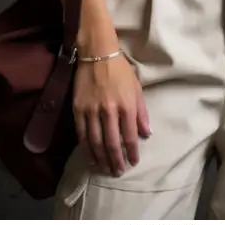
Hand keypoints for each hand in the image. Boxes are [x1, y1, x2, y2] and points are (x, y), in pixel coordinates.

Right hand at [73, 53, 149, 176]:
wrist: (98, 52)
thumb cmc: (120, 69)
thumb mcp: (136, 88)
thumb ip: (141, 112)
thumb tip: (146, 134)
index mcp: (126, 104)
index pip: (129, 136)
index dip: (131, 152)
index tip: (133, 162)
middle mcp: (109, 109)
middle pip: (111, 142)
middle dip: (115, 160)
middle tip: (117, 172)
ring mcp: (92, 110)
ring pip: (95, 141)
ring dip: (100, 158)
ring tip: (104, 168)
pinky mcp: (78, 108)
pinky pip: (82, 133)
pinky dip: (86, 147)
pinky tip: (90, 156)